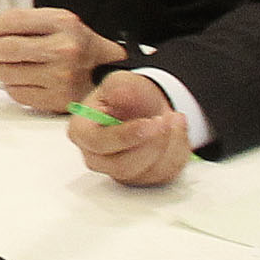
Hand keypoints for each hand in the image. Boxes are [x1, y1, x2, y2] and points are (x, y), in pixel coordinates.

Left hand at [0, 8, 125, 114]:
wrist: (111, 75)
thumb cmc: (81, 48)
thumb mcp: (60, 23)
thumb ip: (26, 23)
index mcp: (64, 24)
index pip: (15, 21)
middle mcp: (63, 50)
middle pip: (5, 48)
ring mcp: (60, 77)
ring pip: (6, 73)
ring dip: (1, 69)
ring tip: (13, 66)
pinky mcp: (56, 99)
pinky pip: (16, 93)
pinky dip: (15, 87)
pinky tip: (27, 80)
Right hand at [66, 68, 193, 187]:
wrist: (144, 107)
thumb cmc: (127, 97)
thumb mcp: (121, 81)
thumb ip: (119, 86)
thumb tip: (119, 94)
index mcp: (82, 132)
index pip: (97, 143)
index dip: (125, 136)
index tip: (148, 123)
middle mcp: (96, 157)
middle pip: (122, 166)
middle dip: (151, 144)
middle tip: (164, 120)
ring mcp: (118, 171)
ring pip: (147, 173)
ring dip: (169, 145)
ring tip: (173, 118)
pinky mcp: (142, 178)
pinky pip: (165, 174)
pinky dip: (177, 151)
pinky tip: (176, 130)